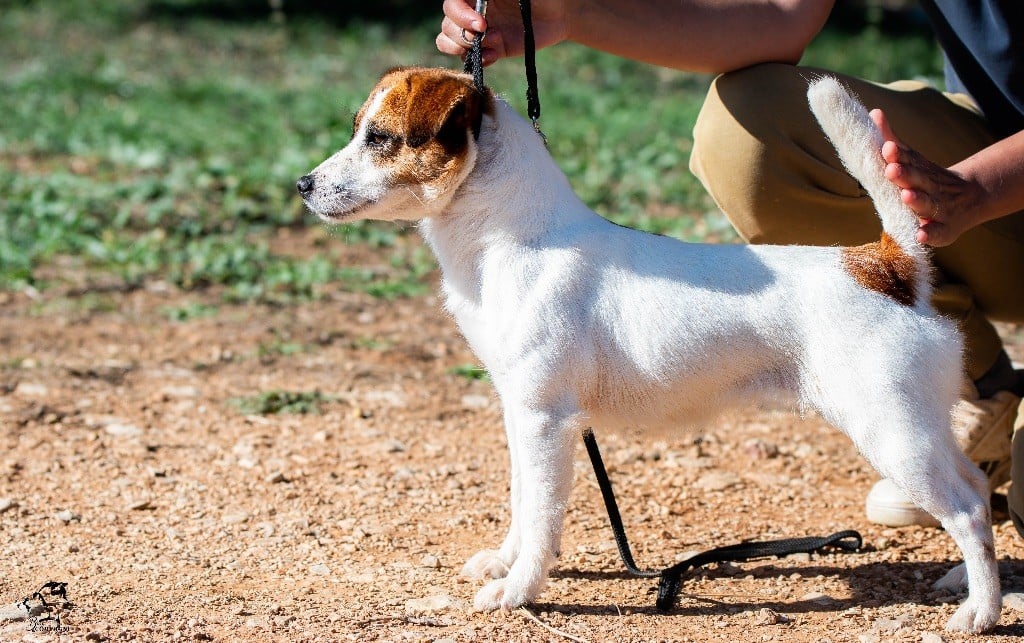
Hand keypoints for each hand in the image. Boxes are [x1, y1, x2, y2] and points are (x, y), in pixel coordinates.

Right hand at [436, 0, 569, 64]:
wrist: (559, 14)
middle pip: (447, 25)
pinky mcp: (489, 49)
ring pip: (448, 42)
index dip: (459, 15)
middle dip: (463, 35)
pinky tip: (495, 55)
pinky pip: (469, 59)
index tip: (481, 24)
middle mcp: (471, 11)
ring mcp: (478, 32)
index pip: (451, 4)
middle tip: (492, 34)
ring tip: (494, 45)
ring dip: (466, 48)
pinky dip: (479, 60)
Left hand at [869, 108, 984, 246]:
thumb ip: (891, 139)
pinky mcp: (945, 230)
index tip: (888, 148)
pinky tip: (920, 234)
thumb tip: (874, 112)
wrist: (967, 199)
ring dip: (917, 201)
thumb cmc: (927, 179)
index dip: (898, 155)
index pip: (908, 160)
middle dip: (905, 175)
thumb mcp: (912, 159)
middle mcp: (929, 187)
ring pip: (927, 204)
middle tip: (891, 170)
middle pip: (917, 179)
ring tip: (906, 197)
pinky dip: (930, 234)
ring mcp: (939, 208)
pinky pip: (938, 233)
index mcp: (919, 170)